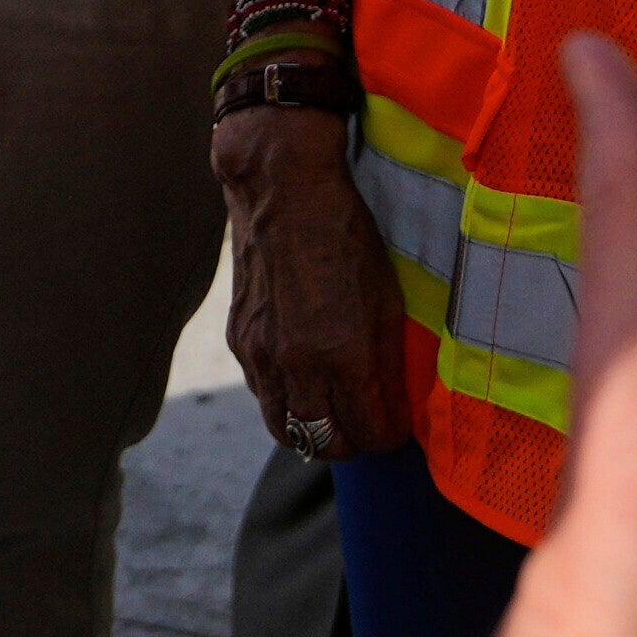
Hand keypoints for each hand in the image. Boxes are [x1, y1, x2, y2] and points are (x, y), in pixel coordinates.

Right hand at [218, 99, 421, 460]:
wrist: (282, 191)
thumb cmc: (346, 237)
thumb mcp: (387, 299)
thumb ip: (389, 361)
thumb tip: (396, 405)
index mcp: (344, 357)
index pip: (369, 435)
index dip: (388, 437)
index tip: (395, 427)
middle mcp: (298, 366)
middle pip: (324, 445)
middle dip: (350, 443)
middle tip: (366, 426)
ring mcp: (262, 357)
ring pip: (286, 428)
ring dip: (311, 429)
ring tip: (332, 412)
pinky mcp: (240, 341)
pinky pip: (263, 393)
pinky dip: (285, 397)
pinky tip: (302, 376)